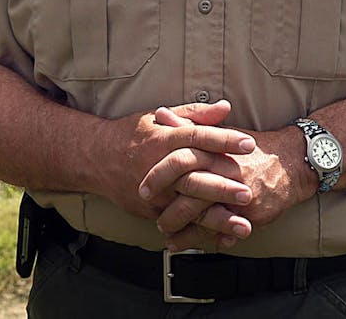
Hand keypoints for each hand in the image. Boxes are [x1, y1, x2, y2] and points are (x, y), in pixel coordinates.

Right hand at [95, 100, 255, 220]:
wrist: (95, 158)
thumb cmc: (133, 134)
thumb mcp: (160, 117)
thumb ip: (195, 114)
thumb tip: (226, 107)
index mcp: (164, 140)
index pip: (198, 138)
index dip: (225, 140)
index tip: (250, 144)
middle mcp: (159, 167)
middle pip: (193, 178)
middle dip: (222, 188)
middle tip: (248, 193)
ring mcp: (154, 193)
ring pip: (187, 207)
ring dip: (216, 218)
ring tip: (242, 225)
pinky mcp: (150, 210)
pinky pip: (178, 222)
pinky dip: (200, 231)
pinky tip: (223, 236)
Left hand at [141, 105, 308, 250]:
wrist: (293, 162)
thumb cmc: (254, 149)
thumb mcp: (221, 133)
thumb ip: (189, 125)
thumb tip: (160, 114)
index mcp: (217, 151)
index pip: (181, 161)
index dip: (159, 176)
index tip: (143, 188)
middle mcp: (226, 172)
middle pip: (188, 192)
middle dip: (167, 207)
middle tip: (152, 215)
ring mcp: (237, 194)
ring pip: (201, 216)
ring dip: (180, 228)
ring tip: (166, 232)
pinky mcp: (249, 212)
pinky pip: (220, 230)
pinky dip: (203, 240)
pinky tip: (188, 243)